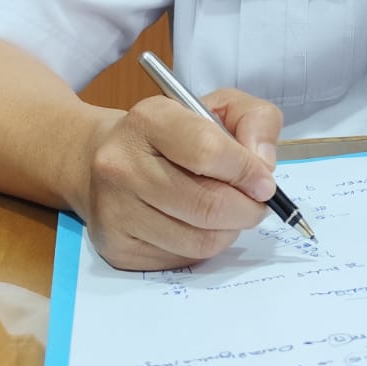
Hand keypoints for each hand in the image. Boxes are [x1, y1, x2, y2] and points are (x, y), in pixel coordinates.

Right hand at [80, 88, 283, 270]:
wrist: (102, 159)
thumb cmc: (172, 133)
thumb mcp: (217, 106)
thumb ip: (255, 121)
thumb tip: (264, 167)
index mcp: (148, 120)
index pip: (208, 151)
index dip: (247, 171)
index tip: (264, 182)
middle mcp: (122, 166)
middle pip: (207, 205)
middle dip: (247, 210)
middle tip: (257, 205)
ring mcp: (115, 211)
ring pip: (199, 240)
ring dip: (229, 231)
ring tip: (229, 213)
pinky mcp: (118, 248)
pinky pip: (182, 259)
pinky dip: (203, 246)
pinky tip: (197, 225)